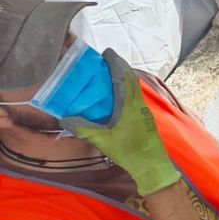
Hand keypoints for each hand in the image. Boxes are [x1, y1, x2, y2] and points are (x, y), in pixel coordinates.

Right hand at [62, 51, 179, 195]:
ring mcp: (144, 112)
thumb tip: (64, 118)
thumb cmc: (129, 151)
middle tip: (104, 62)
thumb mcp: (102, 139)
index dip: (115, 62)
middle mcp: (139, 104)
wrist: (152, 167)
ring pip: (134, 89)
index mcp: (130, 104)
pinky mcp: (146, 119)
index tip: (107, 52)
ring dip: (123, 80)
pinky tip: (116, 99)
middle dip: (119, 68)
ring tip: (107, 78)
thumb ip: (83, 128)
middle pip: (131, 80)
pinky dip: (126, 92)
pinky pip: (135, 98)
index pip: (123, 76)